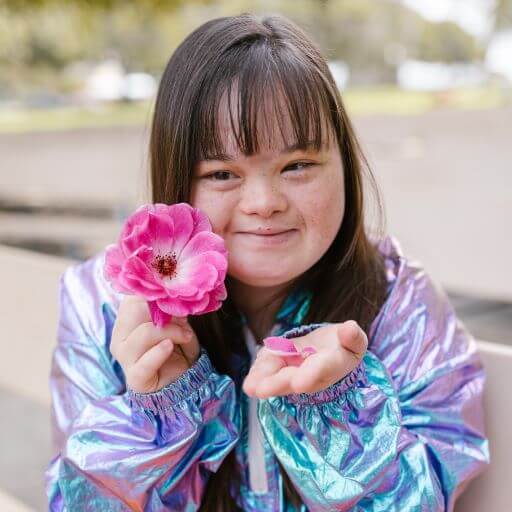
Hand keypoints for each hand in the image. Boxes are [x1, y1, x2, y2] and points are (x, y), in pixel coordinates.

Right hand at [110, 295, 200, 392]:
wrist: (184, 378)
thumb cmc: (178, 344)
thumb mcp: (178, 320)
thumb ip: (172, 307)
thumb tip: (173, 295)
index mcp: (126, 318)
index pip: (132, 296)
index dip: (155, 294)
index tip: (174, 298)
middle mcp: (119, 336)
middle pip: (135, 311)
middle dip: (163, 312)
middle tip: (183, 320)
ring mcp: (124, 357)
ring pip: (144, 333)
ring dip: (170, 332)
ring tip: (185, 336)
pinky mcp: (134, 377)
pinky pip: (145, 362)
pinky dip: (159, 352)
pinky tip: (170, 347)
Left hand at [242, 321, 366, 398]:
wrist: (331, 351)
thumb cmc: (344, 346)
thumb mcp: (354, 340)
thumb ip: (352, 337)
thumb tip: (350, 329)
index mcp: (333, 366)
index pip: (322, 369)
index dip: (311, 375)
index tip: (299, 382)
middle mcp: (312, 376)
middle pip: (295, 380)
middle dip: (279, 383)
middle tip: (262, 389)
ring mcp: (296, 375)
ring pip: (280, 381)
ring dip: (265, 384)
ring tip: (251, 387)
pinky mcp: (282, 369)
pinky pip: (270, 373)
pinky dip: (259, 376)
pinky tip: (249, 384)